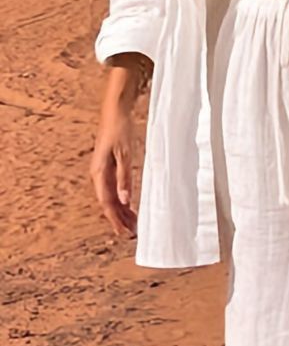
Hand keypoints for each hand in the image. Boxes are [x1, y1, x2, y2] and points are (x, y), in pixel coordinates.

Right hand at [89, 101, 137, 238]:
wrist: (115, 111)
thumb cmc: (119, 130)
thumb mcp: (125, 154)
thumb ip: (124, 178)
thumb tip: (124, 201)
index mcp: (99, 172)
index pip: (106, 202)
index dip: (115, 219)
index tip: (124, 233)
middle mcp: (99, 174)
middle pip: (108, 203)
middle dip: (119, 219)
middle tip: (131, 234)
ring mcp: (103, 170)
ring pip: (112, 197)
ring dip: (121, 211)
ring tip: (133, 224)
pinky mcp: (109, 166)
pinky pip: (114, 188)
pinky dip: (123, 199)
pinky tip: (130, 206)